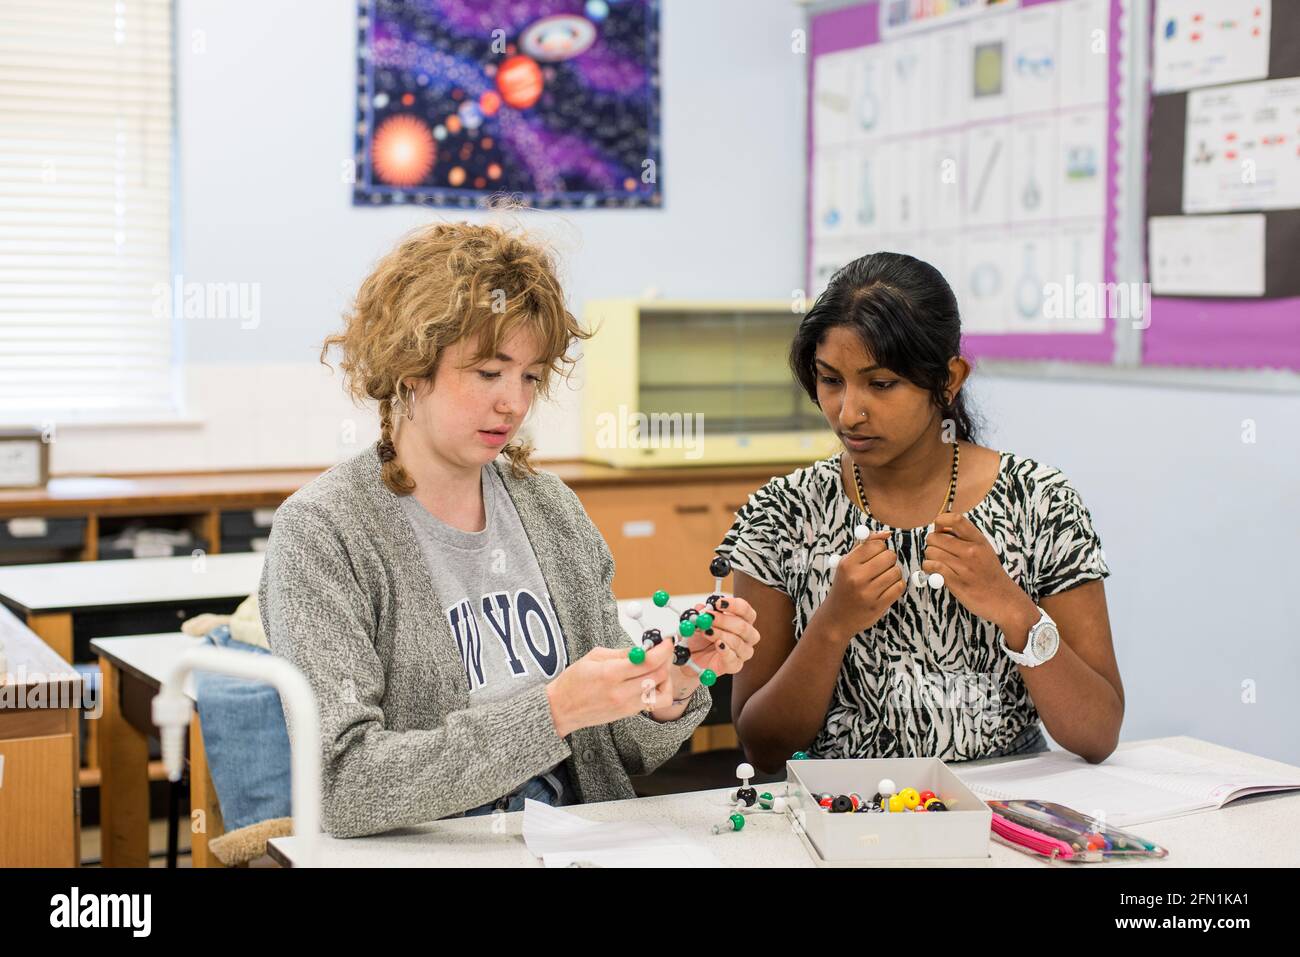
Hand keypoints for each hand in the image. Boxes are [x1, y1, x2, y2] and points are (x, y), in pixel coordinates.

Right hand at [545, 639, 673, 737]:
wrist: (561, 710)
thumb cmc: (573, 682)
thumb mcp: (594, 657)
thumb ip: (621, 653)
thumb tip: (644, 648)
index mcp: (610, 674)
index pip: (648, 661)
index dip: (663, 649)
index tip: (667, 641)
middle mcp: (621, 692)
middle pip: (659, 675)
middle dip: (666, 659)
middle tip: (662, 650)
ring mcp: (627, 705)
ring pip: (661, 691)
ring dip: (665, 677)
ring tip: (657, 667)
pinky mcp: (629, 713)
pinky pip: (653, 701)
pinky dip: (657, 689)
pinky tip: (650, 681)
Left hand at [680, 595, 759, 681]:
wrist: (690, 658)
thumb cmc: (698, 637)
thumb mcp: (695, 622)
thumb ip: (698, 614)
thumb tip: (700, 608)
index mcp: (741, 620)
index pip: (745, 611)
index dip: (734, 605)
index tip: (718, 603)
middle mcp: (746, 636)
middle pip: (744, 627)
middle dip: (724, 620)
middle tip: (709, 617)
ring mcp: (742, 652)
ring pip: (738, 642)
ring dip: (720, 634)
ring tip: (706, 631)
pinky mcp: (735, 665)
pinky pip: (734, 660)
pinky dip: (725, 652)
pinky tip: (718, 645)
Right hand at [815, 529, 905, 638]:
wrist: (835, 618)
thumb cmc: (844, 586)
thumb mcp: (847, 564)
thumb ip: (865, 545)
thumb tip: (887, 534)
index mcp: (847, 564)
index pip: (877, 545)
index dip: (880, 549)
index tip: (875, 557)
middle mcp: (857, 577)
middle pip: (889, 556)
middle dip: (888, 561)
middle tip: (880, 568)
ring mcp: (868, 593)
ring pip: (896, 572)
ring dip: (893, 574)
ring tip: (883, 579)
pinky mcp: (878, 606)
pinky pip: (899, 587)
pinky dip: (896, 586)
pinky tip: (887, 589)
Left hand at [922, 511, 1029, 625]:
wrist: (1005, 600)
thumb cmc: (990, 575)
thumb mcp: (984, 550)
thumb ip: (965, 539)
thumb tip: (940, 530)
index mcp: (979, 541)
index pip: (956, 519)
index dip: (941, 521)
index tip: (939, 529)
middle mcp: (972, 552)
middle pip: (935, 537)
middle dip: (931, 544)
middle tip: (937, 551)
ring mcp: (965, 568)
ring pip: (931, 552)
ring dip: (929, 557)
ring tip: (936, 563)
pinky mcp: (958, 583)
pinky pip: (933, 568)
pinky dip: (929, 568)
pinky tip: (933, 571)